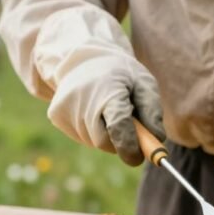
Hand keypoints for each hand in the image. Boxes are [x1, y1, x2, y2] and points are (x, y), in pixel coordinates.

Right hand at [47, 55, 164, 166]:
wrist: (83, 57)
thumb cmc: (120, 73)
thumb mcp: (143, 83)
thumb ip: (152, 111)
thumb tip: (157, 140)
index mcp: (108, 90)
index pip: (118, 127)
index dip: (130, 147)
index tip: (139, 157)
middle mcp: (83, 100)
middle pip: (103, 141)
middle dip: (118, 142)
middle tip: (128, 129)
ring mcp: (65, 109)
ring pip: (92, 140)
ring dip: (106, 134)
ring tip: (107, 109)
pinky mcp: (56, 115)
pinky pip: (81, 136)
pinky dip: (91, 130)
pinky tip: (92, 110)